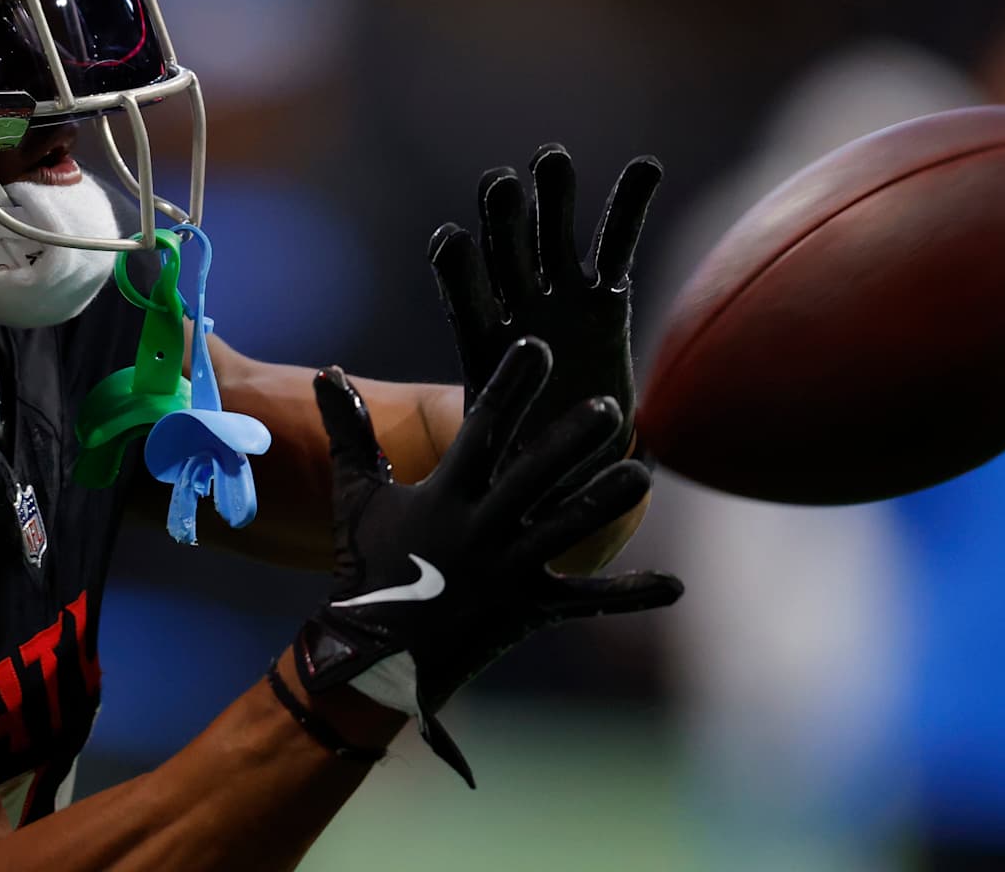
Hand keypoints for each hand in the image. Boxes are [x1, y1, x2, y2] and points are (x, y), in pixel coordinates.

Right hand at [294, 338, 681, 785]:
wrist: (371, 655)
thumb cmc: (367, 566)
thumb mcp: (356, 495)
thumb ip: (350, 431)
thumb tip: (329, 372)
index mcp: (444, 495)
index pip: (481, 429)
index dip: (509, 387)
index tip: (536, 349)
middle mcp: (480, 529)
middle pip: (534, 475)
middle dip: (572, 440)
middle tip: (611, 408)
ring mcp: (507, 571)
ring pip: (568, 529)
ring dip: (608, 501)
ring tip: (644, 472)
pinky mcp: (529, 609)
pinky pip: (586, 599)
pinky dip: (631, 594)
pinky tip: (674, 585)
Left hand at [429, 146, 660, 454]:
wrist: (575, 467)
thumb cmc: (530, 471)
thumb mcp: (502, 468)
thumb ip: (498, 457)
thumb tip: (477, 480)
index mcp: (482, 345)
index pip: (463, 300)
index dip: (457, 271)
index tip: (450, 240)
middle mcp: (517, 311)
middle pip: (505, 255)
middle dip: (501, 221)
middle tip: (500, 186)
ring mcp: (560, 298)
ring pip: (554, 237)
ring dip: (553, 199)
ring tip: (551, 160)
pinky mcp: (606, 298)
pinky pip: (617, 244)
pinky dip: (630, 205)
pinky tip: (646, 166)